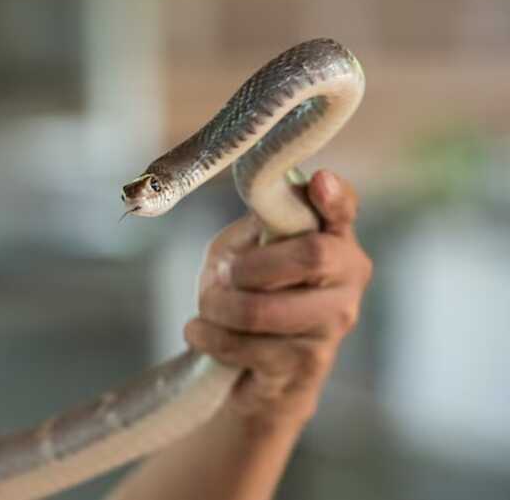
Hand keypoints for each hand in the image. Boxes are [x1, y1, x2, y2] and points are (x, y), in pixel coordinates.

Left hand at [185, 170, 372, 423]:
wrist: (251, 366)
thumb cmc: (250, 293)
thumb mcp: (245, 250)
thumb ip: (258, 228)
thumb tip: (265, 211)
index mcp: (334, 241)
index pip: (344, 210)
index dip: (334, 197)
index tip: (320, 181)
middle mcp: (348, 281)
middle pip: (310, 256)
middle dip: (249, 266)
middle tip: (222, 276)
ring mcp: (333, 326)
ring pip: (264, 309)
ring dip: (219, 307)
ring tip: (207, 307)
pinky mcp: (309, 365)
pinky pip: (247, 347)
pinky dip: (210, 336)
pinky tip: (201, 332)